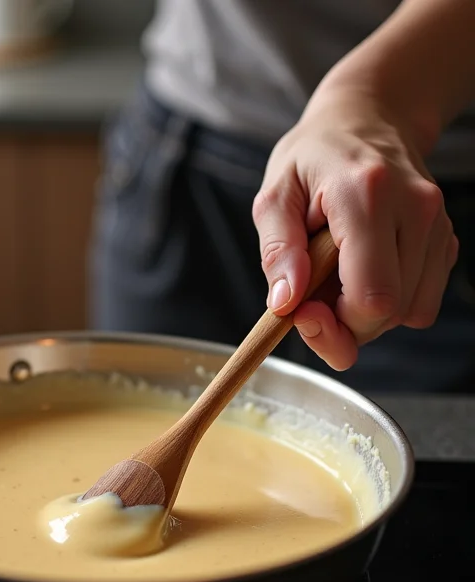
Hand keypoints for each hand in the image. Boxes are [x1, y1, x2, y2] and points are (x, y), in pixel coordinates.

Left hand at [253, 88, 458, 370]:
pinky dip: (387, 302)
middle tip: (312, 299)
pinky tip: (361, 271)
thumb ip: (277, 250)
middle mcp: (416, 211)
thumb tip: (286, 303)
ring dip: (365, 315)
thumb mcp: (274, 195)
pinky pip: (419, 301)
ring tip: (336, 276)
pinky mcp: (445, 240)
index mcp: (368, 196)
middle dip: (344, 325)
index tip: (303, 313)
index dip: (335, 325)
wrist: (368, 118)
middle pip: (390, 313)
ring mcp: (438, 226)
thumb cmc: (313, 157)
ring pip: (409, 312)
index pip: (372, 298)